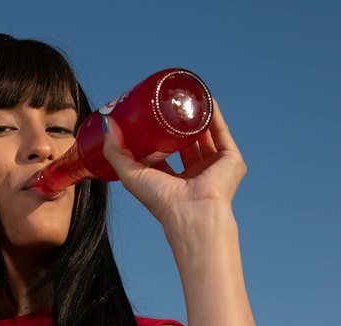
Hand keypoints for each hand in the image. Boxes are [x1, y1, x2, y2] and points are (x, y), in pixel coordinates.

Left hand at [99, 99, 246, 230]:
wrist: (193, 213)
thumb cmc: (162, 202)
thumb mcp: (131, 175)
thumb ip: (116, 153)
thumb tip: (108, 123)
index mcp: (175, 183)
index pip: (166, 153)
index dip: (157, 134)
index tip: (148, 116)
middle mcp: (197, 175)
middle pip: (187, 141)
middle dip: (178, 122)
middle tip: (167, 102)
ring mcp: (215, 167)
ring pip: (205, 135)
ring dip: (197, 116)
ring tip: (186, 96)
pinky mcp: (231, 161)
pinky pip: (222, 132)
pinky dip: (214, 115)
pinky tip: (205, 99)